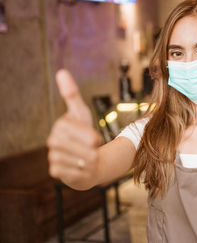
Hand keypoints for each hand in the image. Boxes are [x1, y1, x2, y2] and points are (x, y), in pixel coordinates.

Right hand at [46, 69, 102, 188]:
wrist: (88, 160)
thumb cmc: (86, 135)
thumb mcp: (82, 113)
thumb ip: (72, 94)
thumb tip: (61, 71)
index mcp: (61, 125)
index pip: (78, 129)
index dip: (89, 135)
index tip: (96, 139)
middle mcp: (53, 141)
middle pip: (82, 147)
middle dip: (92, 149)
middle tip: (94, 149)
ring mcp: (53, 157)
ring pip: (80, 160)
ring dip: (90, 160)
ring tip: (89, 158)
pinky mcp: (56, 172)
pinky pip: (76, 172)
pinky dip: (85, 171)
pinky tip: (84, 168)